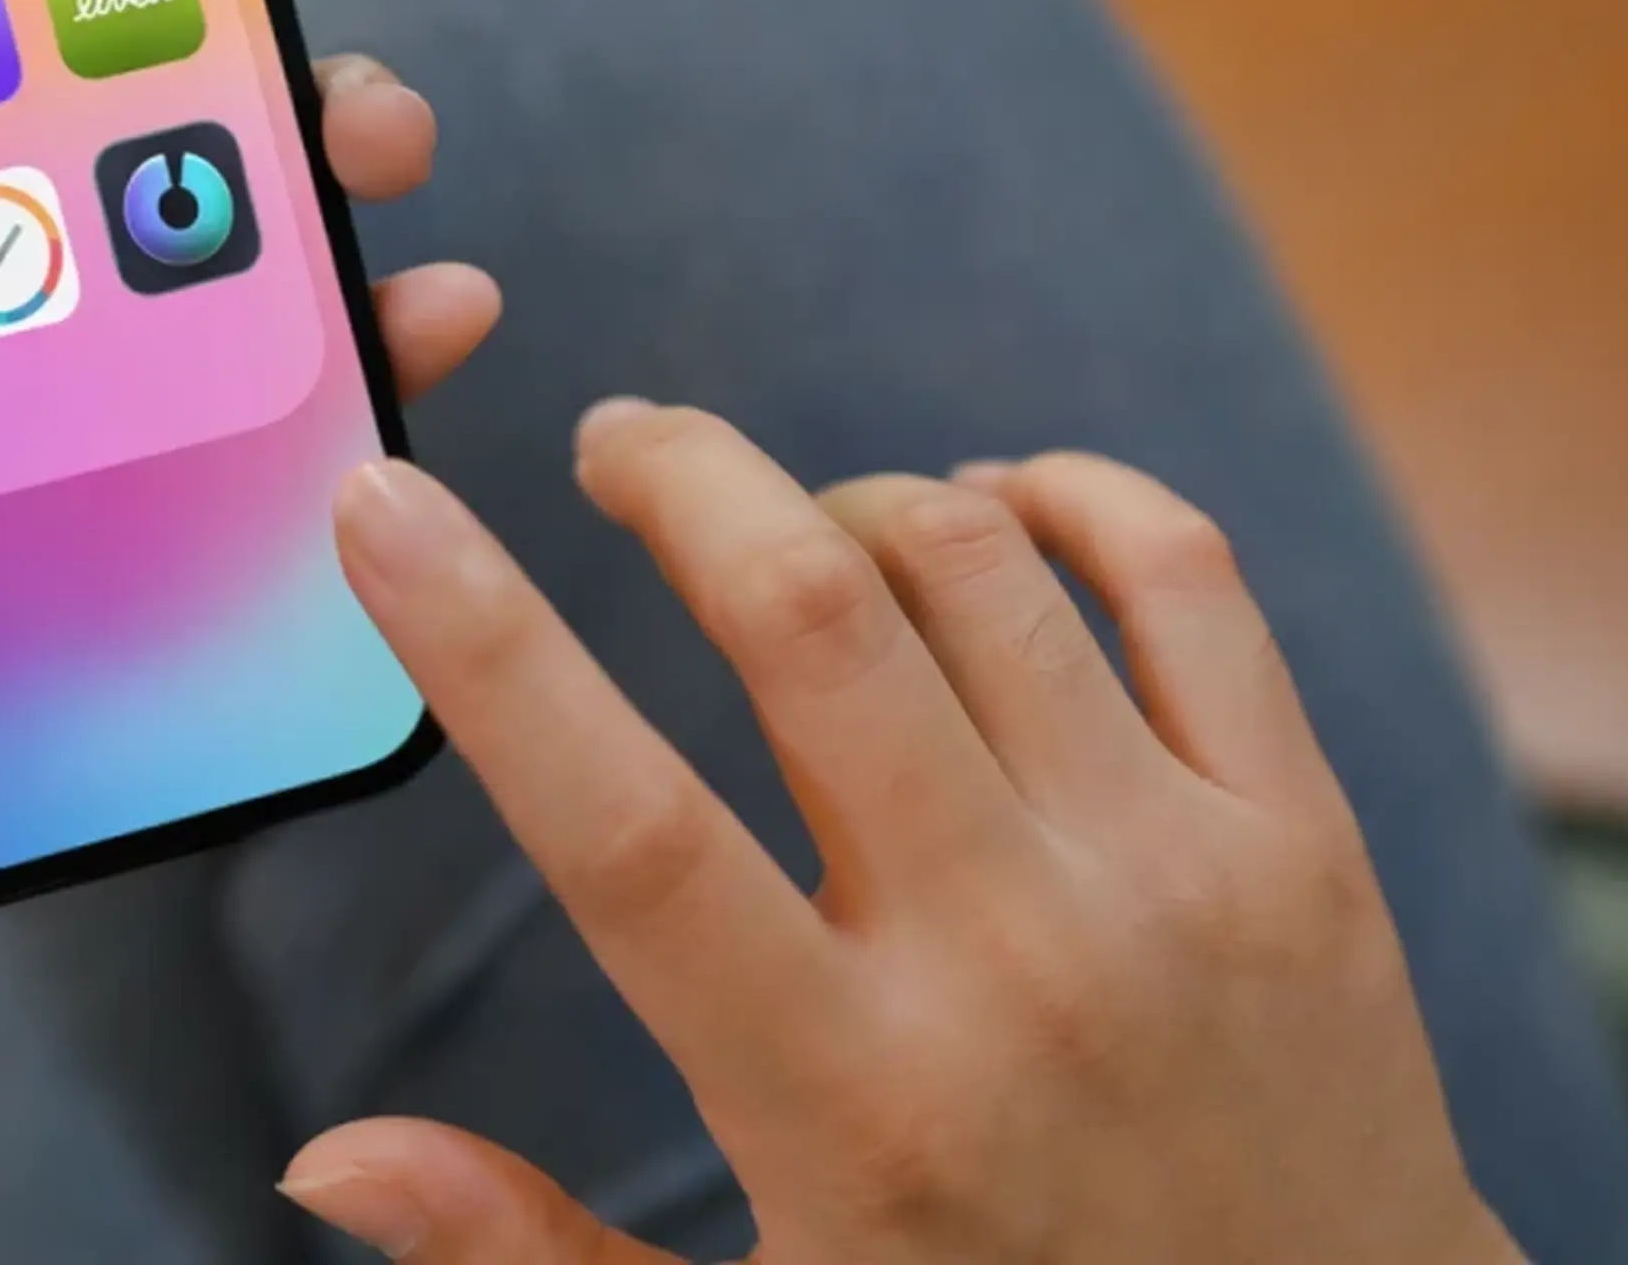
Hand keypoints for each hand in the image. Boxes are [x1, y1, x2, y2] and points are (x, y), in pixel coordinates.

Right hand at [289, 409, 1520, 1264]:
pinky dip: (1071, 500)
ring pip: (978, 567)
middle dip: (677, 475)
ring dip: (847, 497)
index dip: (484, 644)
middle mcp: (1009, 964)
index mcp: (844, 1097)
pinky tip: (993, 506)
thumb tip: (323, 1161)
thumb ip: (532, 1254)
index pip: (619, 824)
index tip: (384, 503)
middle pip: (809, 613)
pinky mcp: (1305, 845)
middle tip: (613, 444)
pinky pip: (1186, 582)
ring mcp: (1177, 885)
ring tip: (785, 521)